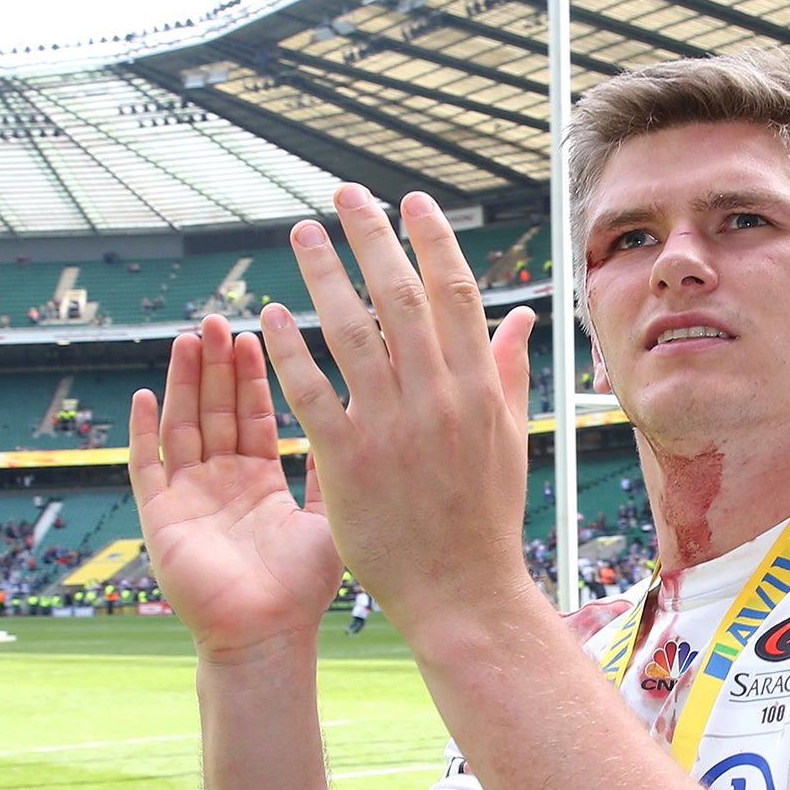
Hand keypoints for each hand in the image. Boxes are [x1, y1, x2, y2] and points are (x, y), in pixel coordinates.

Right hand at [128, 317, 342, 660]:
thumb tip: (355, 417)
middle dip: (216, 367)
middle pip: (215, 412)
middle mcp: (221, 486)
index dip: (252, 377)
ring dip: (184, 384)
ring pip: (182, 427)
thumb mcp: (328, 516)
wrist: (269, 637)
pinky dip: (144, 432)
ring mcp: (188, 499)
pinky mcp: (161, 517)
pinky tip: (146, 394)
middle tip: (218, 320)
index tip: (254, 332)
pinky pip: (147, 466)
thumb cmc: (303, 590)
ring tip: (188, 339)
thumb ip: (331, 470)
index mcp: (260, 485)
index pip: (253, 417)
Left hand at [259, 188, 536, 639]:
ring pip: (354, 334)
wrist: (462, 592)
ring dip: (324, 276)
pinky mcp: (350, 461)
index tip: (410, 202)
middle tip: (346, 196)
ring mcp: (393, 429)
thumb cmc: (484, 518)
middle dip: (373, 238)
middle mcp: (438, 399)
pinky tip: (269, 316)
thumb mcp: (506, 439)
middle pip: (402, 297)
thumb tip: (519, 315)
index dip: (432, 240)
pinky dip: (291, 350)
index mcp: (478, 389)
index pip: (455, 294)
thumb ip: (506, 370)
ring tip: (301, 236)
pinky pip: (313, 392)